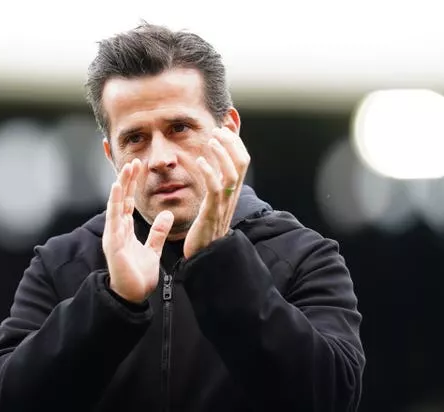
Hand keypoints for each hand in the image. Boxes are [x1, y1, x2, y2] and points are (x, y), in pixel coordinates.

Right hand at [103, 158, 174, 302]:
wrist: (133, 296)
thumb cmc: (138, 276)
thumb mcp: (152, 249)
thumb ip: (157, 232)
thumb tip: (166, 215)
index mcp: (126, 230)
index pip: (130, 202)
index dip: (134, 184)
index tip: (139, 167)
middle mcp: (117, 229)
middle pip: (122, 199)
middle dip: (127, 180)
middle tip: (133, 161)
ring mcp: (114, 235)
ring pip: (116, 205)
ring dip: (120, 186)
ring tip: (125, 169)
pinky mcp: (113, 243)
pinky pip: (114, 219)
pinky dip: (115, 203)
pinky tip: (117, 188)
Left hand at [183, 127, 250, 258]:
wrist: (205, 255)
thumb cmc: (206, 229)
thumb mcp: (213, 202)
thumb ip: (216, 184)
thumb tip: (214, 166)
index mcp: (232, 192)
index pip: (242, 161)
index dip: (236, 142)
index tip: (224, 128)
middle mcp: (231, 196)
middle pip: (241, 163)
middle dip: (231, 143)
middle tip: (217, 130)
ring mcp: (223, 205)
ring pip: (231, 174)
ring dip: (221, 154)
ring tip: (211, 140)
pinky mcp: (212, 213)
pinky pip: (214, 189)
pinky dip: (209, 173)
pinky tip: (200, 161)